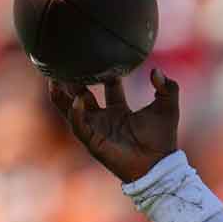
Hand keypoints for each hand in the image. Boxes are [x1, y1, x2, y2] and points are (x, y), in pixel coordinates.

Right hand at [48, 68, 179, 183]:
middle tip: (67, 64)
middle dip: (74, 81)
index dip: (107, 73)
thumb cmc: (162, 140)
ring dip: (62, 96)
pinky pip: (79, 126)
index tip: (104, 56)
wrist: (158, 165)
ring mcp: (97, 130)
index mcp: (121, 111)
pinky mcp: (93, 142)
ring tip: (54, 79)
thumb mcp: (168, 108)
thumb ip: (168, 87)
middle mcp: (105, 120)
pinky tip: (77, 100)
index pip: (109, 87)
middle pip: (83, 96)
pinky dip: (76, 113)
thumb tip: (157, 70)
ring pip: (71, 110)